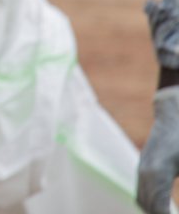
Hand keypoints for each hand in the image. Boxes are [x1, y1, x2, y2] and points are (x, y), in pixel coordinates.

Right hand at [139, 86, 178, 213]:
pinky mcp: (143, 166)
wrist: (173, 114)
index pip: (159, 208)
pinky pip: (142, 191)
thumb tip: (175, 203)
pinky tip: (164, 209)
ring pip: (142, 200)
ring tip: (167, 213)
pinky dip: (151, 203)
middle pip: (149, 206)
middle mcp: (145, 172)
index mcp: (158, 172)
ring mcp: (142, 168)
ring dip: (154, 210)